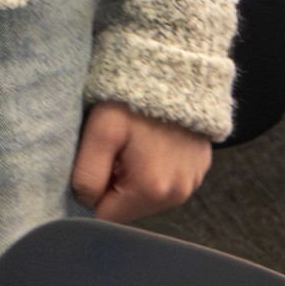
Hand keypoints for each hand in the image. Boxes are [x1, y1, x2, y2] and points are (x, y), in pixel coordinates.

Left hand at [71, 103, 213, 222]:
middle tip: (115, 149)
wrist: (176, 69)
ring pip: (146, 195)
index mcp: (153, 191)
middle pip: (129, 207)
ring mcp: (192, 182)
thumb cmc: (134, 99)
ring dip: (133, 177)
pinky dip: (153, 168)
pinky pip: (166, 181)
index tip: (97, 163)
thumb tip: (86, 201)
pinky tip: (150, 143)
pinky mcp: (199, 169)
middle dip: (115, 185)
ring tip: (133, 143)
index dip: (95, 192)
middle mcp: (178, 195)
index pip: (108, 216)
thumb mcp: (100, 131)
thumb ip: (87, 174)